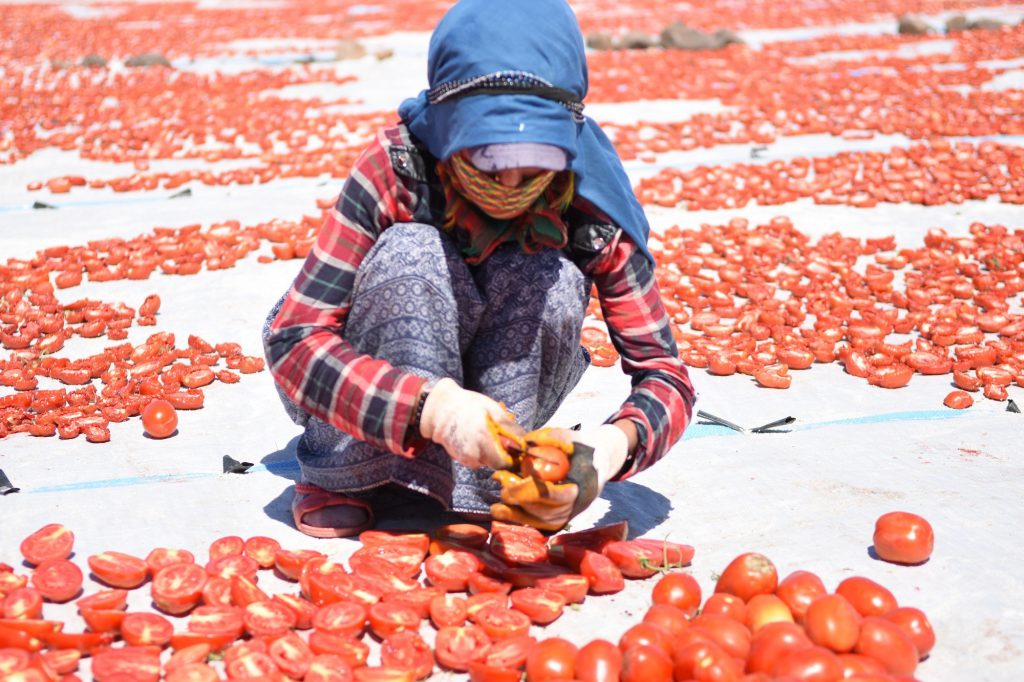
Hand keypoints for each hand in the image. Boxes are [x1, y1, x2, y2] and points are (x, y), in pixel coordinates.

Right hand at [419, 378, 521, 469]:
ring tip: (483, 433)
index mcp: (483, 438)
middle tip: (497, 437)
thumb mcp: (492, 408)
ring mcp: (464, 457)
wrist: (439, 409)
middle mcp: (473, 452)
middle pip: (495, 463)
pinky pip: (474, 459)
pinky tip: (472, 437)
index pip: (504, 463)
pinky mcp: (458, 457)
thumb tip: (525, 440)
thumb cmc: (467, 405)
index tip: (514, 448)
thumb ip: (509, 426)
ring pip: (484, 461)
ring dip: (488, 451)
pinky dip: (477, 451)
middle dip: (500, 453)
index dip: (512, 457)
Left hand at [489, 422, 631, 530]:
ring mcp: (570, 515)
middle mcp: (578, 505)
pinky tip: (502, 513)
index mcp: (583, 485)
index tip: (510, 480)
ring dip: (515, 514)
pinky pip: (539, 525)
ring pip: (540, 521)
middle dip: (518, 500)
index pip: (552, 494)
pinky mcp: (562, 520)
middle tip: (500, 484)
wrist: (600, 463)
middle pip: (543, 510)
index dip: (529, 490)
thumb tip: (525, 442)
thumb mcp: (571, 438)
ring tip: (495, 506)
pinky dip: (520, 520)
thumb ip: (551, 438)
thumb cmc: (583, 448)